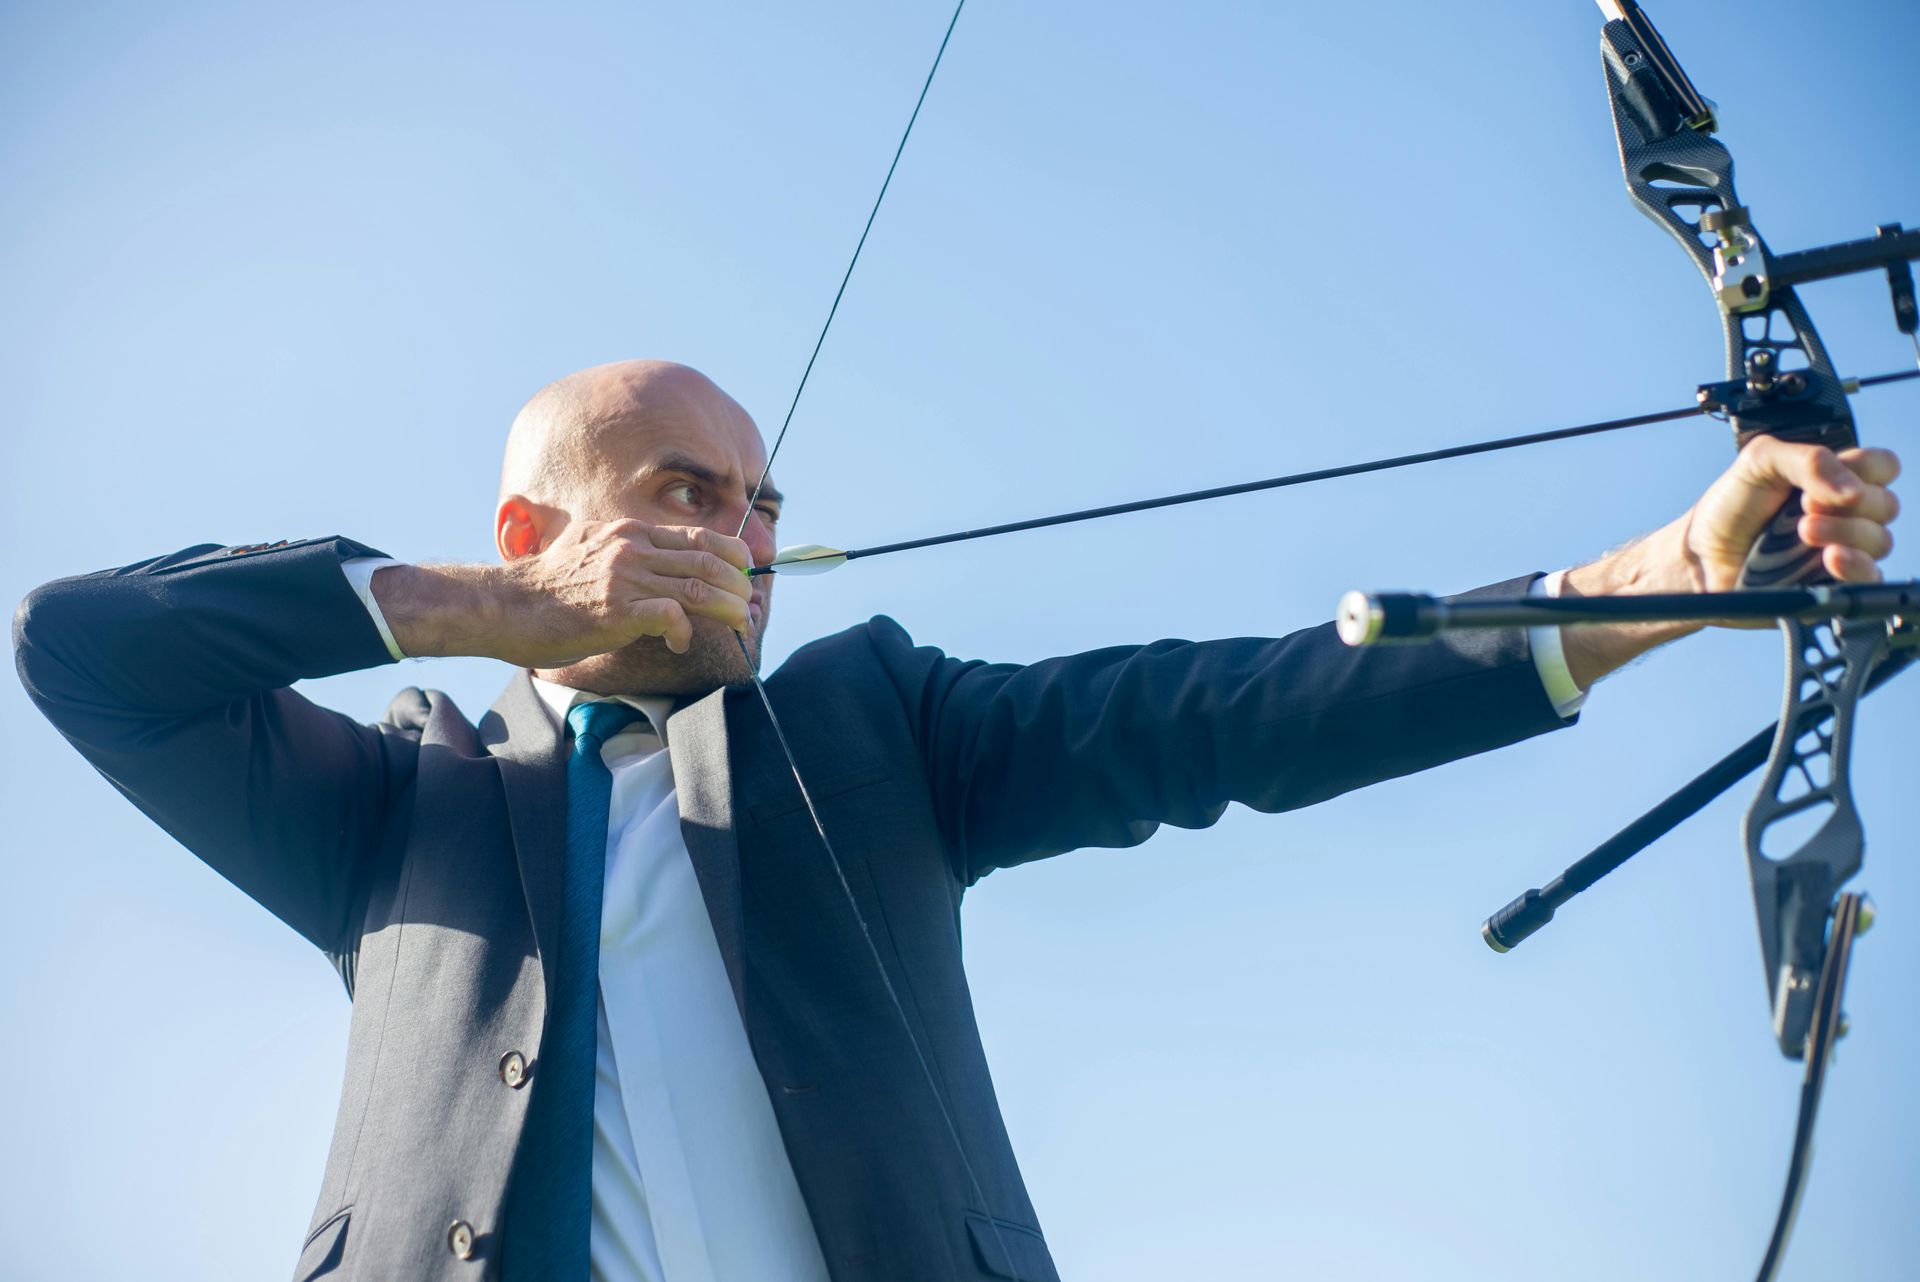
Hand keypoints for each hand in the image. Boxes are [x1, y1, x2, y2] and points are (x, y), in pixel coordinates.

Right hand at [375, 520, 752, 664]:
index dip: (734, 554)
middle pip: (708, 559)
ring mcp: (626, 577)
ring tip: (740, 623)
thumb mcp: (592, 550)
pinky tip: (679, 644)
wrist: (505, 605)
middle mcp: (632, 547)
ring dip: (729, 607)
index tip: (749, 573)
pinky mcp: (618, 610)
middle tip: (751, 606)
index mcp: (630, 532)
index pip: (699, 535)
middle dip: (740, 585)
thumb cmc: (548, 587)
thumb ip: (628, 553)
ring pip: (699, 585)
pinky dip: (686, 632)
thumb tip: (661, 566)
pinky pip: (672, 615)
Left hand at [1680, 437, 1900, 592]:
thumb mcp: (1759, 462)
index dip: (1866, 469)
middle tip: (1805, 508)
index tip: (1824, 479)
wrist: (1700, 556)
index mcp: (1835, 478)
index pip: (1881, 467)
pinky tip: (1830, 558)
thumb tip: (1853, 488)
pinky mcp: (1835, 584)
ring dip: (1847, 533)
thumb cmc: (1729, 507)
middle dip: (1850, 504)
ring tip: (1804, 532)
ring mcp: (1843, 548)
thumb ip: (1806, 460)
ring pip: (1879, 540)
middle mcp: (1846, 513)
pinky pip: (1870, 577)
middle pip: (1884, 505)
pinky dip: (1856, 566)